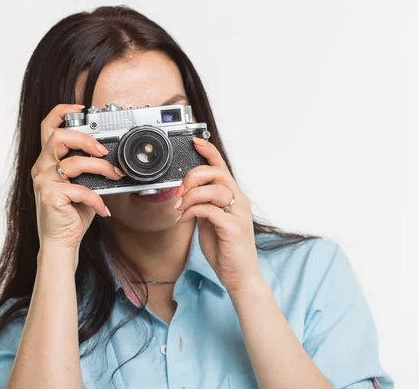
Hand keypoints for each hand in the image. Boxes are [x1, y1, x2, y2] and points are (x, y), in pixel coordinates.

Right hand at [31, 104, 124, 261]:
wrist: (61, 241)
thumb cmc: (71, 213)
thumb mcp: (81, 185)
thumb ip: (88, 169)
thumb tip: (113, 158)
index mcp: (48, 160)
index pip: (48, 126)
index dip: (62, 111)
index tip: (81, 108)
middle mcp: (42, 167)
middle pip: (59, 137)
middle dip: (85, 139)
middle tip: (103, 150)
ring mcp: (44, 181)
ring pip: (74, 163)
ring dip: (101, 168)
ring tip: (114, 176)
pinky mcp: (50, 196)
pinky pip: (81, 190)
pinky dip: (97, 199)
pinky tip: (103, 209)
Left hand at [174, 137, 261, 294]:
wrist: (239, 277)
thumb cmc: (225, 250)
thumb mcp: (209, 223)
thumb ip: (202, 206)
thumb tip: (186, 195)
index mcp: (234, 197)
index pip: (222, 167)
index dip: (209, 152)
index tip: (195, 141)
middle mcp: (240, 201)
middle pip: (217, 173)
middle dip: (193, 177)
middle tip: (179, 192)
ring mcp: (239, 213)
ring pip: (213, 189)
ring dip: (190, 197)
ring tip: (180, 209)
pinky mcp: (233, 227)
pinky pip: (209, 209)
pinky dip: (192, 211)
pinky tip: (184, 219)